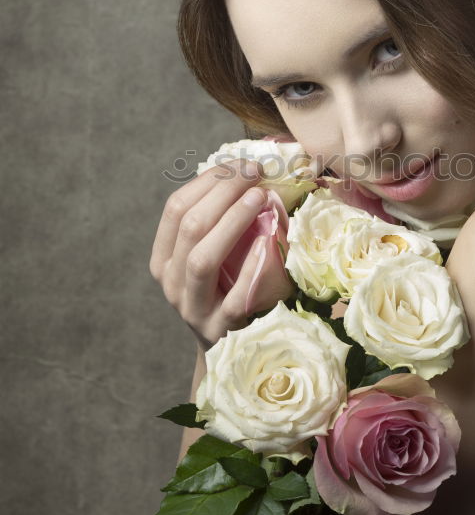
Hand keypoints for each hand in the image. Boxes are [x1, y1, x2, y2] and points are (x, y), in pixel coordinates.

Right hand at [149, 159, 295, 352]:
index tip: (240, 163)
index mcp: (164, 258)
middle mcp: (171, 283)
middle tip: (255, 171)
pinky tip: (269, 243)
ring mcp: (193, 309)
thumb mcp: (214, 255)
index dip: (208, 181)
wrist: (229, 351)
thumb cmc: (228, 289)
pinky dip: (251, 268)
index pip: (175, 208)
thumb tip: (249, 171)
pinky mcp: (221, 330)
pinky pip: (234, 298)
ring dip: (231, 222)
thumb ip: (220, 221)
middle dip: (223, 192)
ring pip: (202, 260)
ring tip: (260, 197)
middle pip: (189, 228)